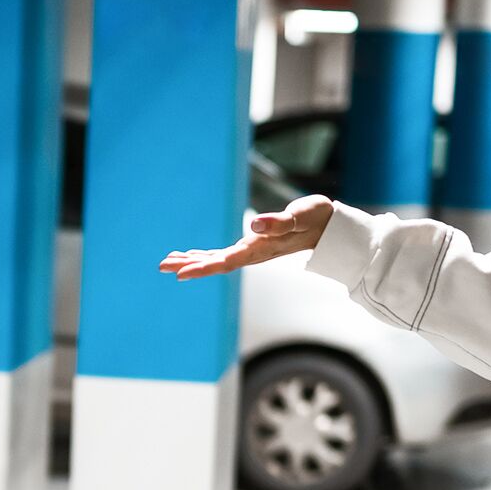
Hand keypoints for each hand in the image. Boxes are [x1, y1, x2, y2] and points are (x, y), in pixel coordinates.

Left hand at [158, 194, 334, 279]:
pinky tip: (190, 255)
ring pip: (215, 260)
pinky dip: (204, 255)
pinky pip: (222, 254)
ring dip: (192, 261)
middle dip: (188, 265)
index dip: (202, 267)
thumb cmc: (316, 218)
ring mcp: (251, 252)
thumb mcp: (299, 216)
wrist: (329, 226)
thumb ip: (278, 223)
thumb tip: (253, 226)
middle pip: (215, 263)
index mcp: (260, 250)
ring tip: (168, 262)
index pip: (225, 262)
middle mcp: (252, 254)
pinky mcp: (252, 246)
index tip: (180, 273)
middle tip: (161, 266)